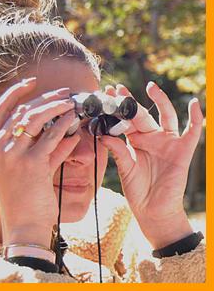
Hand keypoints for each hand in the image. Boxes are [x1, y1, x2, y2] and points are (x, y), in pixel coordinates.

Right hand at [0, 77, 79, 246]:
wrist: (23, 225)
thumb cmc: (24, 197)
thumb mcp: (25, 169)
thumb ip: (44, 149)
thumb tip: (67, 132)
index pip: (0, 108)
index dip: (16, 92)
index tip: (32, 82)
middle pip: (22, 111)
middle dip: (45, 98)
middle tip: (64, 93)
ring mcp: (12, 155)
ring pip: (35, 119)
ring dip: (55, 107)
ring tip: (71, 103)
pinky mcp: (31, 164)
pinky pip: (51, 137)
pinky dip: (64, 126)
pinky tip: (74, 121)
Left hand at [101, 82, 203, 247]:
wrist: (153, 210)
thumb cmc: (137, 189)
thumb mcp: (124, 167)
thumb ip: (116, 150)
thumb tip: (103, 133)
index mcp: (135, 140)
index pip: (126, 120)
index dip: (117, 108)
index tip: (107, 93)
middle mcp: (151, 138)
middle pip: (142, 115)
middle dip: (131, 102)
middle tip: (118, 90)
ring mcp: (168, 142)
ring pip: (166, 116)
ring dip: (160, 101)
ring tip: (150, 87)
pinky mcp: (183, 151)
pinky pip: (192, 132)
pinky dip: (195, 118)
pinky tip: (193, 103)